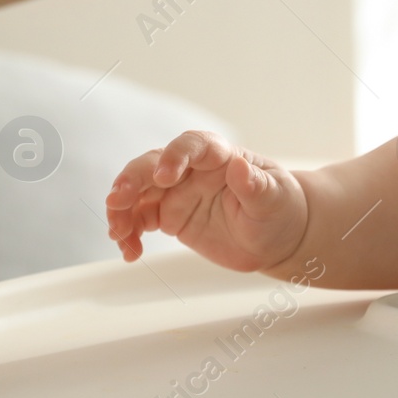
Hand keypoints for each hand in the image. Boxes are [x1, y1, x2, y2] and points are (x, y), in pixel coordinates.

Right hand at [106, 130, 306, 273]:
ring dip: (122, 209)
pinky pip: (139, 219)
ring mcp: (177, 192)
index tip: (163, 176)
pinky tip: (130, 251)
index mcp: (220, 157)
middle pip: (154, 164)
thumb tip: (240, 165)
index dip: (175, 156)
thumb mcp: (274, 198)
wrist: (276, 237)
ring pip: (139, 191)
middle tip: (118, 201)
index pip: (193, 145)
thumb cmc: (280, 208)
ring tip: (119, 235)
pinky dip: (128, 232)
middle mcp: (193, 170)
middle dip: (132, 179)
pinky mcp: (169, 215)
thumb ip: (255, 184)